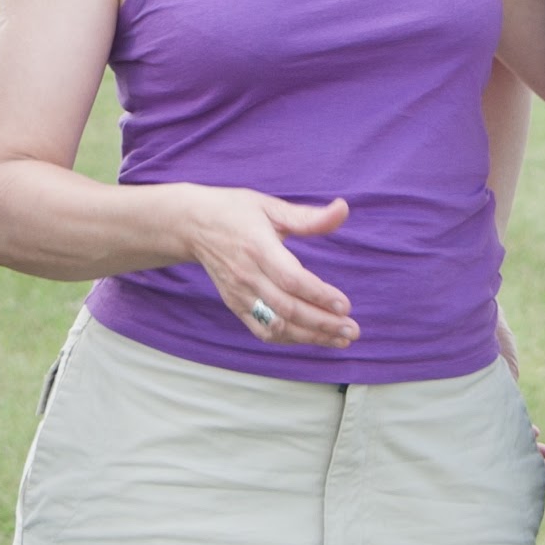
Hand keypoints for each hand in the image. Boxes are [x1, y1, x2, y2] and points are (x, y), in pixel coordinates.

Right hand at [175, 187, 359, 348]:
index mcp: (258, 247)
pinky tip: (313, 338)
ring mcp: (239, 294)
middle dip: (323, 323)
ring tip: (340, 338)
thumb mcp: (270, 206)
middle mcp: (247, 275)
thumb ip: (308, 216)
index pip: (291, 280)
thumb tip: (343, 209)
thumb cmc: (234, 211)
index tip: (345, 305)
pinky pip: (263, 330)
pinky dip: (289, 339)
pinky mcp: (235, 305)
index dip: (319, 296)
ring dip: (311, 336)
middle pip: (288, 309)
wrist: (191, 225)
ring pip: (277, 325)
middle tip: (352, 329)